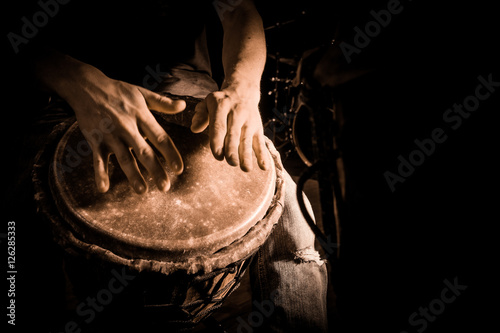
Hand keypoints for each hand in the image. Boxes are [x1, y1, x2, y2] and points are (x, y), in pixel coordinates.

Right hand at [58, 64, 185, 193]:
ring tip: (142, 191)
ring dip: (133, 176)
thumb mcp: (142, 93)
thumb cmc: (118, 91)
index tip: (179, 169)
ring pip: (124, 158)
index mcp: (141, 116)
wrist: (86, 86)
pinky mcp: (95, 140)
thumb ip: (163, 103)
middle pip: (144, 152)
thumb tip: (183, 106)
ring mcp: (110, 135)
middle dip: (155, 170)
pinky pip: (98, 159)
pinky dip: (100, 173)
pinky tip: (103, 188)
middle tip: (165, 187)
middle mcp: (127, 127)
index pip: (160, 138)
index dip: (170, 154)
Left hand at [190, 87, 269, 171]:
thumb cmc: (221, 102)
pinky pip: (260, 142)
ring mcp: (249, 121)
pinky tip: (263, 167)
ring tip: (246, 169)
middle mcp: (237, 113)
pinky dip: (262, 155)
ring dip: (247, 155)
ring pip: (247, 139)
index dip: (218, 141)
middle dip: (233, 149)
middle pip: (234, 134)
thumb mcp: (207, 103)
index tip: (217, 156)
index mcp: (221, 106)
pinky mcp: (258, 127)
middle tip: (231, 163)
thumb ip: (200, 115)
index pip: (219, 125)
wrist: (243, 90)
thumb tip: (194, 128)